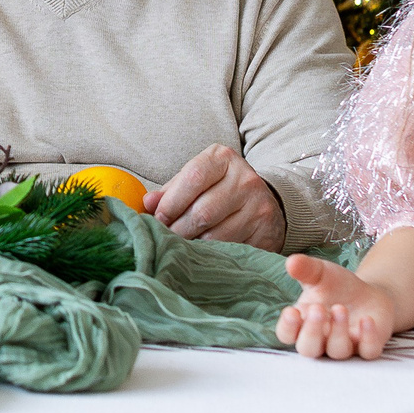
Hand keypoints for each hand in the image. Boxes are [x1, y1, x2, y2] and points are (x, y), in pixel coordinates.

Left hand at [149, 145, 286, 249]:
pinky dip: (212, 253)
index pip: (193, 177)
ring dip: (193, 244)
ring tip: (183, 245)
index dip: (170, 202)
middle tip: (165, 238)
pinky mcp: (266, 231)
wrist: (264, 201)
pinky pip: (231, 248)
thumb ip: (172, 190)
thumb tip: (147, 203)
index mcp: (223, 158)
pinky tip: (204, 252)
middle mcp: (245, 179)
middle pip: (202, 211)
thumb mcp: (198, 180)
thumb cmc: (219, 189)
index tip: (157, 218)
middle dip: (177, 229)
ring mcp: (258, 206)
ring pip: (215, 235)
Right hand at [278, 254, 399, 359]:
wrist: (369, 295)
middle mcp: (321, 340)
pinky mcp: (368, 348)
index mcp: (302, 324)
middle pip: (308, 349)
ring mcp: (345, 346)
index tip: (291, 311)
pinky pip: (367, 351)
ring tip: (340, 308)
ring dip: (338, 332)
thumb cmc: (338, 286)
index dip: (287, 327)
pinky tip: (366, 319)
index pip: (286, 335)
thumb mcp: (321, 273)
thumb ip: (305, 269)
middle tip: (317, 309)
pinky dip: (367, 338)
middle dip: (311, 332)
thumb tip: (291, 262)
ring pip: (337, 351)